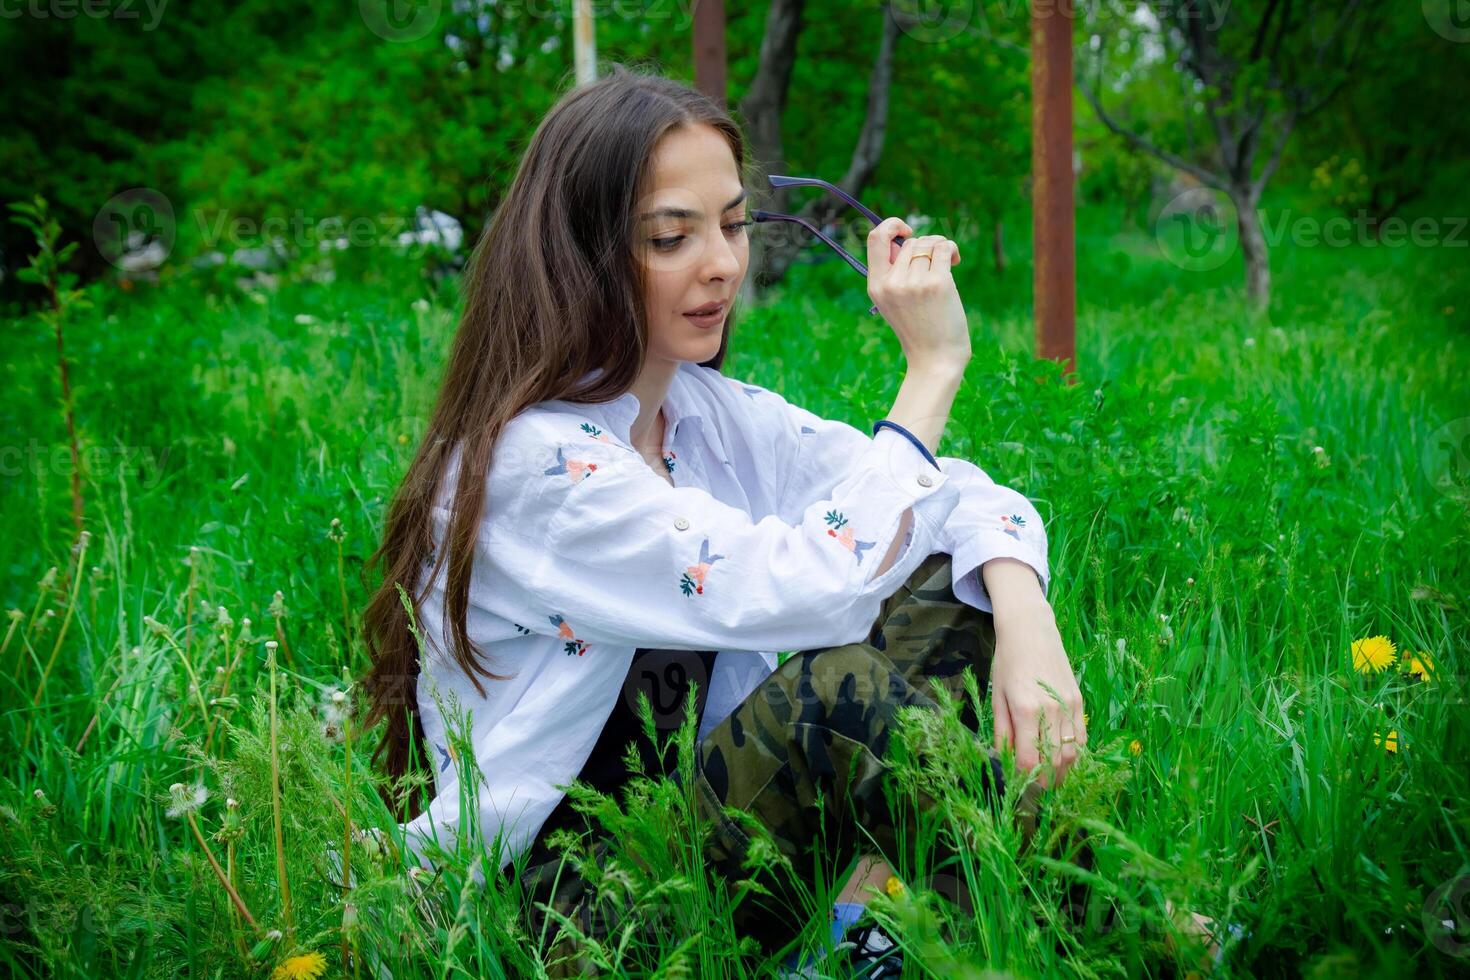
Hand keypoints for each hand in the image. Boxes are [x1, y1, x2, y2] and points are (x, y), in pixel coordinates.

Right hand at [865, 217, 970, 369]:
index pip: (875, 238)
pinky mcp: (938, 283)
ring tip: (947, 263)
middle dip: (926, 246)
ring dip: (941, 248)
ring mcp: (915, 283)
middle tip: (935, 263)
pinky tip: (954, 262)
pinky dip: (952, 250)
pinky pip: (944, 248)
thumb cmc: (918, 329)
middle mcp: (892, 283)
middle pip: (910, 242)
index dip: (891, 225)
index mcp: (876, 286)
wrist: (934, 359)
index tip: (906, 231)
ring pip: (929, 243)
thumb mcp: (893, 302)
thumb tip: (905, 239)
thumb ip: (894, 272)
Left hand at [990, 601, 1085, 788]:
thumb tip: (1004, 761)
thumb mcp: (997, 696)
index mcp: (1026, 710)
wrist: (1031, 630)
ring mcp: (1069, 706)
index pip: (1030, 761)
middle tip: (1035, 793)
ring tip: (1050, 781)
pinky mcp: (1080, 701)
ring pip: (1072, 754)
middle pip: (1055, 763)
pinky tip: (1063, 761)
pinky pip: (1081, 737)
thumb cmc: (1007, 662)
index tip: (1019, 789)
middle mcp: (1052, 710)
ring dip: (1062, 773)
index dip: (1025, 780)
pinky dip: (1074, 754)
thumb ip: (1002, 731)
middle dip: (1046, 783)